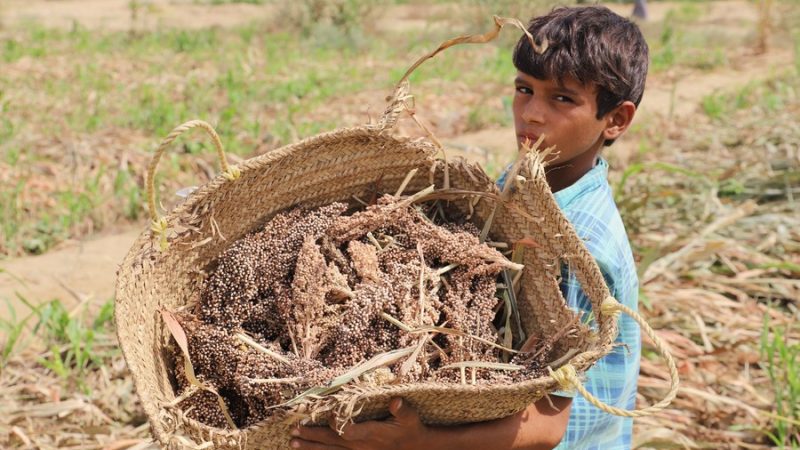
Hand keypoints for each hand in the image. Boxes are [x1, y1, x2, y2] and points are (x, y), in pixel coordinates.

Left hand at [291, 397, 428, 449]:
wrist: (413, 448)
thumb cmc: (409, 428)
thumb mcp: (410, 418)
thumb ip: (403, 410)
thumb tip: (396, 402)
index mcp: (371, 434)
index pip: (347, 431)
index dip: (336, 424)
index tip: (327, 414)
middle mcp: (360, 445)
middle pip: (332, 441)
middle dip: (312, 435)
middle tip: (294, 430)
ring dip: (310, 446)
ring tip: (292, 442)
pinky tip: (306, 449)